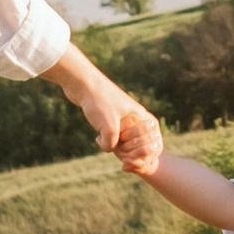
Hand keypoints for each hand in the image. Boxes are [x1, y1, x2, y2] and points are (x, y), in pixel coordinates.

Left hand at [52, 46, 163, 167]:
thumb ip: (111, 143)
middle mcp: (135, 117)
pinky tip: (97, 137)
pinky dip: (107, 141)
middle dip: (127, 150)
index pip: (151, 143)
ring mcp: (123, 118)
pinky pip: (114, 137)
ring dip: (116, 146)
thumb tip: (109, 149)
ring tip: (105, 141)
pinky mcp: (110, 118)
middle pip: (139, 144)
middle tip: (115, 145)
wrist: (82, 83)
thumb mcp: (108, 126)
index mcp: (141, 117)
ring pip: (124, 142)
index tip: (123, 145)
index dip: (139, 150)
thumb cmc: (99, 101)